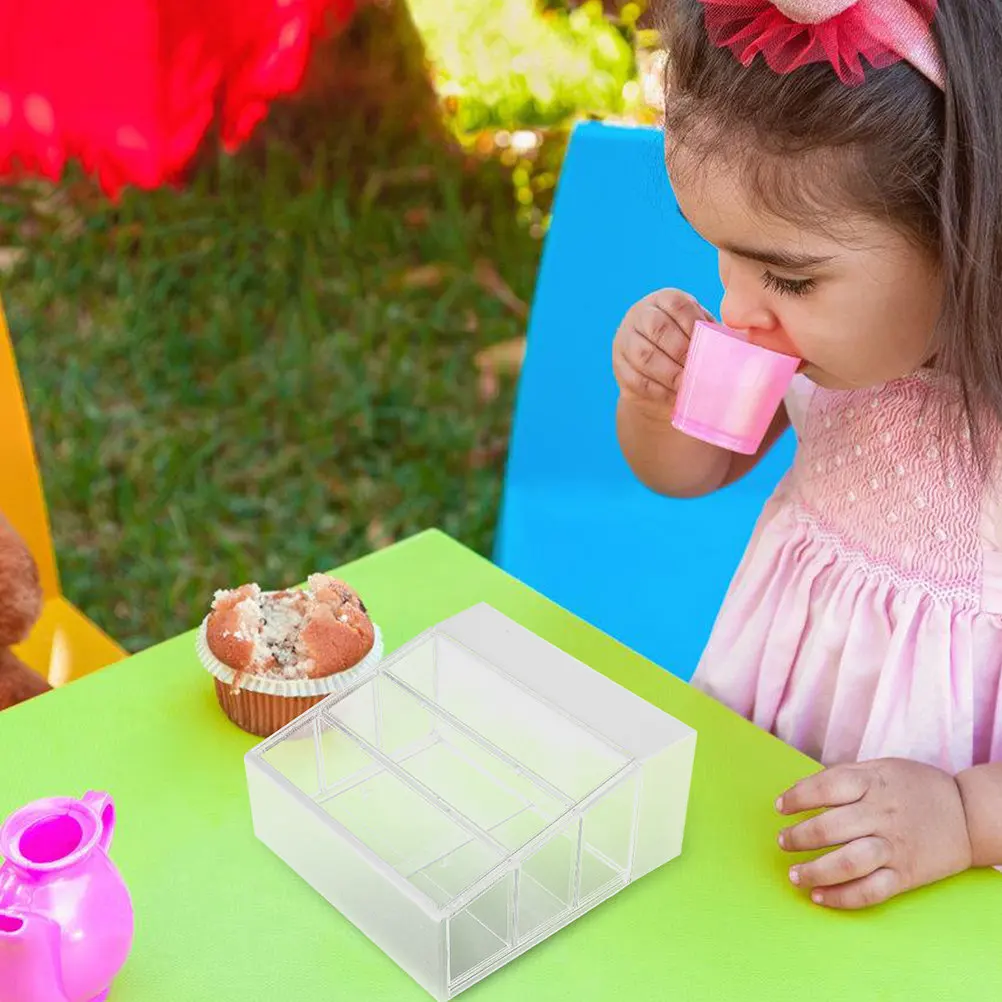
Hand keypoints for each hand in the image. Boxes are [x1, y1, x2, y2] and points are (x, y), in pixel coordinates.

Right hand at [612, 289, 714, 419]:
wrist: (662, 370)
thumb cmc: (692, 347)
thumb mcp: (703, 332)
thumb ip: (720, 333)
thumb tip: (753, 339)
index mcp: (664, 299)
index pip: (677, 306)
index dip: (693, 325)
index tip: (708, 346)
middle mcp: (641, 314)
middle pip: (657, 328)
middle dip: (680, 351)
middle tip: (698, 370)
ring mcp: (626, 339)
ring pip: (644, 355)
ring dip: (668, 373)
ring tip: (687, 386)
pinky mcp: (619, 366)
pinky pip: (636, 379)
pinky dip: (657, 390)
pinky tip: (673, 397)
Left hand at [776, 758, 972, 909]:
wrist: (969, 814)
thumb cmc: (916, 787)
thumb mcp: (881, 768)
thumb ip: (846, 777)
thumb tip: (804, 791)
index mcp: (872, 783)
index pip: (824, 788)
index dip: (796, 797)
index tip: (781, 807)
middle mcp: (881, 815)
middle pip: (830, 828)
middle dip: (798, 837)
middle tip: (782, 842)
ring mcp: (894, 847)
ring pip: (847, 863)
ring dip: (815, 871)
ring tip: (794, 875)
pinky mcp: (905, 875)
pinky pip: (870, 891)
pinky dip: (842, 898)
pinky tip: (820, 897)